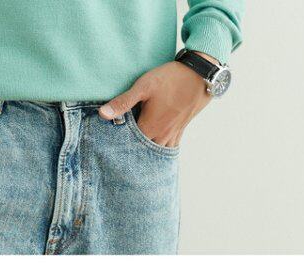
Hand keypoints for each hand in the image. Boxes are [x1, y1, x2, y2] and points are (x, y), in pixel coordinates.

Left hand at [98, 54, 217, 147]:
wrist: (201, 74)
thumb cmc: (171, 78)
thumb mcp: (143, 86)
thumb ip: (123, 102)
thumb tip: (102, 114)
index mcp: (149, 127)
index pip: (130, 146)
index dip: (120, 149)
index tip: (111, 151)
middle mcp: (161, 135)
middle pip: (144, 153)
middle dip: (134, 155)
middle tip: (122, 159)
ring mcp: (173, 134)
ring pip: (158, 153)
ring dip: (148, 157)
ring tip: (138, 160)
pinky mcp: (181, 129)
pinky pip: (171, 148)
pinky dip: (162, 152)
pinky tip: (156, 152)